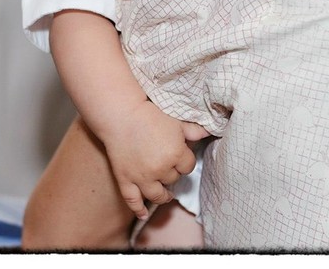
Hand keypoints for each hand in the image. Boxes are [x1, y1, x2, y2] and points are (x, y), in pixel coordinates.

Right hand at [100, 99, 196, 220]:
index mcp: (176, 154)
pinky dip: (138, 209)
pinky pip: (133, 200)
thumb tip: (207, 133)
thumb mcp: (175, 121)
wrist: (121, 114)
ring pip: (157, 195)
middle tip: (166, 163)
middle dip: (171, 172)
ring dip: (163, 195)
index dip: (184, 160)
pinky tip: (143, 214)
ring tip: (166, 194)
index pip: (188, 166)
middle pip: (173, 179)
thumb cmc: (150, 114)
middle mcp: (161, 169)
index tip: (179, 154)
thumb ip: (193, 130)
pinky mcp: (126, 180)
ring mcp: (143, 177)